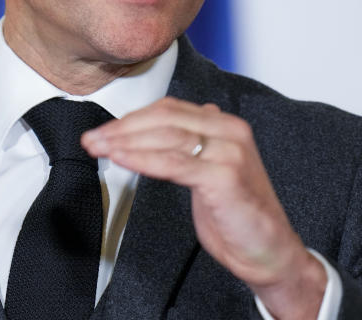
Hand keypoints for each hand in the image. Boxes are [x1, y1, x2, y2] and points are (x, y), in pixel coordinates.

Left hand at [81, 97, 325, 318]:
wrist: (269, 252)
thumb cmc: (238, 215)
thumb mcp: (212, 170)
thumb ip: (195, 143)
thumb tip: (174, 120)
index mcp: (226, 125)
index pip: (169, 110)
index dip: (132, 118)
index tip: (104, 131)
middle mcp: (230, 131)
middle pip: (164, 119)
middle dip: (122, 128)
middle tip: (92, 139)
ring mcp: (229, 151)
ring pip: (166, 137)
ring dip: (125, 141)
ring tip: (98, 148)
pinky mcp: (224, 175)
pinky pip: (174, 163)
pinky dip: (142, 159)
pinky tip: (120, 159)